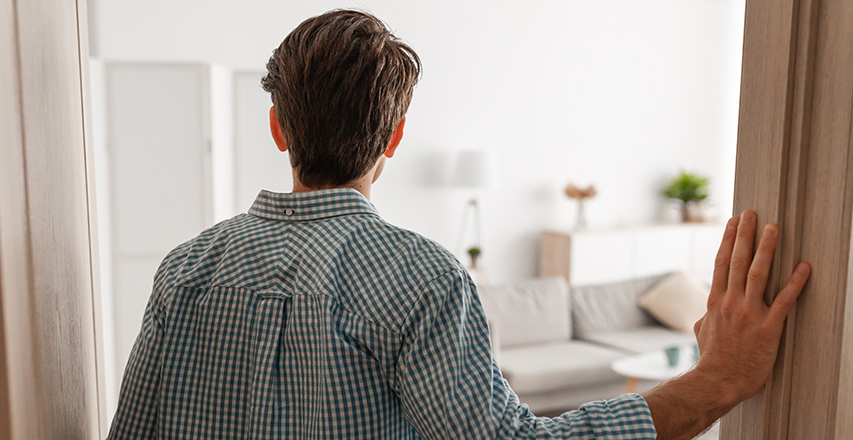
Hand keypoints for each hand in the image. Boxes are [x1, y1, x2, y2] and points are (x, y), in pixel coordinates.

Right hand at [643, 210, 810, 438]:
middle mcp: (731, 303)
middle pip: (738, 262)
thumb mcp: (701, 333)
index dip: (728, 241)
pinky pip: (784, 301)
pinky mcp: (768, 328)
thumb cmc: (712, 359)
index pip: (722, 264)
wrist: (718, 381)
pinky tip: (804, 267)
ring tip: (773, 229)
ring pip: (759, 274)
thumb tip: (703, 314)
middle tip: (751, 214)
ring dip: (766, 249)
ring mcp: (749, 314)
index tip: (733, 223)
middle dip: (745, 235)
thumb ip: (705, 317)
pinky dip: (795, 283)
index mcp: (715, 302)